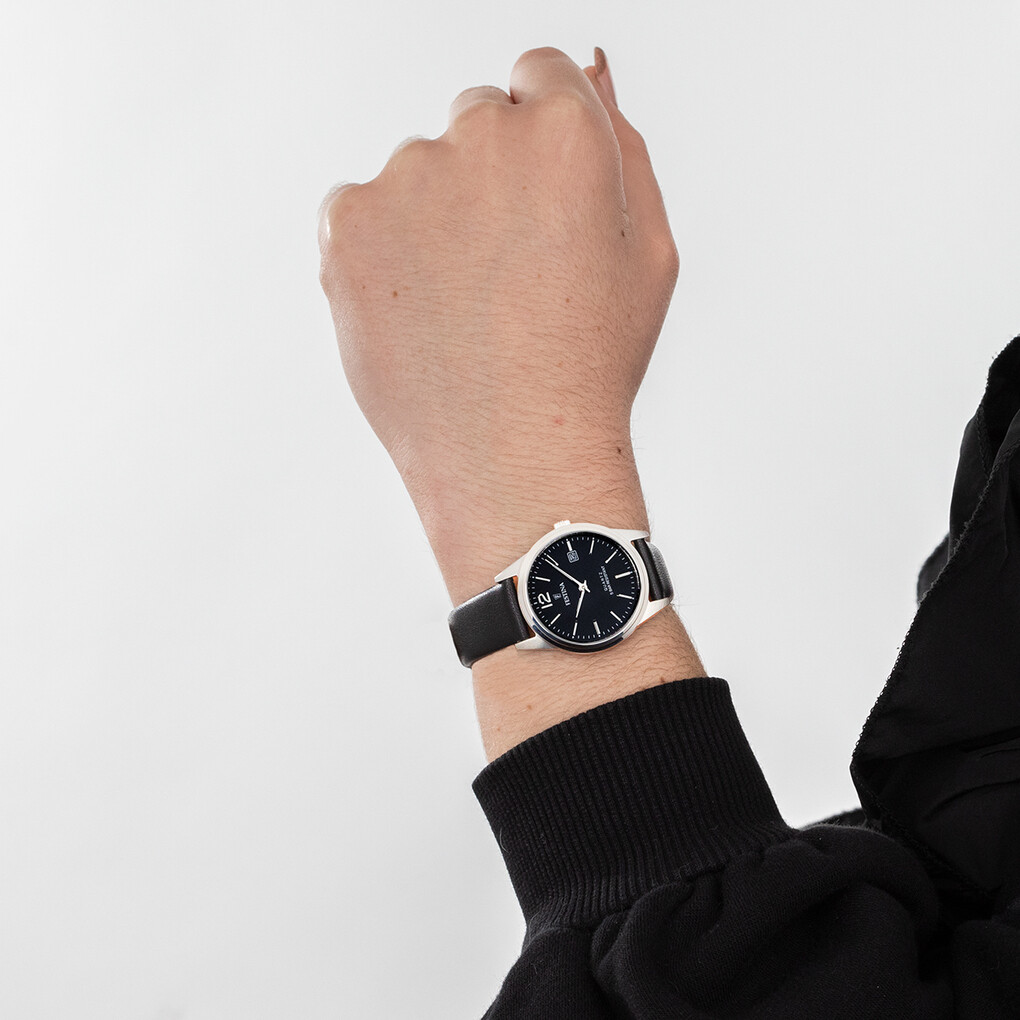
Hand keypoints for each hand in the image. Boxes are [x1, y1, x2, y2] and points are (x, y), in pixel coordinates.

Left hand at [318, 47, 679, 606]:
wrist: (515, 457)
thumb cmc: (587, 367)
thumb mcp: (649, 253)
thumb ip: (623, 147)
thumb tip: (590, 75)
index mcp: (566, 132)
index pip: (538, 77)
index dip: (542, 146)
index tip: (537, 201)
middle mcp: (482, 137)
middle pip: (476, 120)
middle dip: (491, 178)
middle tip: (509, 273)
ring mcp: (406, 179)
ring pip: (417, 172)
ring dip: (434, 218)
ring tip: (465, 308)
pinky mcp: (347, 224)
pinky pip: (361, 212)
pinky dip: (383, 253)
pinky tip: (421, 312)